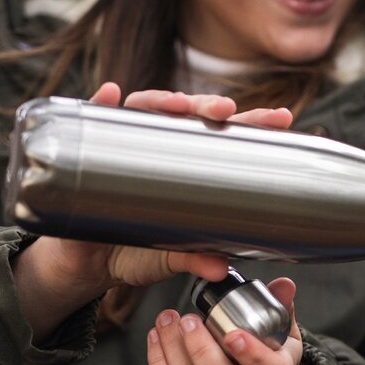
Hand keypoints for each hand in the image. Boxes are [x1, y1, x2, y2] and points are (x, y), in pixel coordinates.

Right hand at [13, 84, 293, 340]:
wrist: (84, 266)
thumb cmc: (133, 252)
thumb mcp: (168, 258)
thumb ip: (194, 259)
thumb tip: (220, 268)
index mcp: (186, 167)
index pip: (222, 136)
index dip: (251, 123)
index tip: (280, 118)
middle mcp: (157, 149)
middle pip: (186, 115)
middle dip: (208, 105)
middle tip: (226, 109)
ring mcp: (122, 146)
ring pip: (143, 110)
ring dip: (161, 100)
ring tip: (177, 105)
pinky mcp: (85, 152)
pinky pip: (89, 121)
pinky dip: (98, 104)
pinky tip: (109, 95)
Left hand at [147, 278, 311, 364]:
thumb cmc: (273, 357)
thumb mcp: (286, 334)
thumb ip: (282, 307)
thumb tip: (283, 285)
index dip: (250, 355)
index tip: (232, 333)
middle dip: (200, 350)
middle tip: (188, 320)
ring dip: (173, 351)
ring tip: (167, 320)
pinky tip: (156, 338)